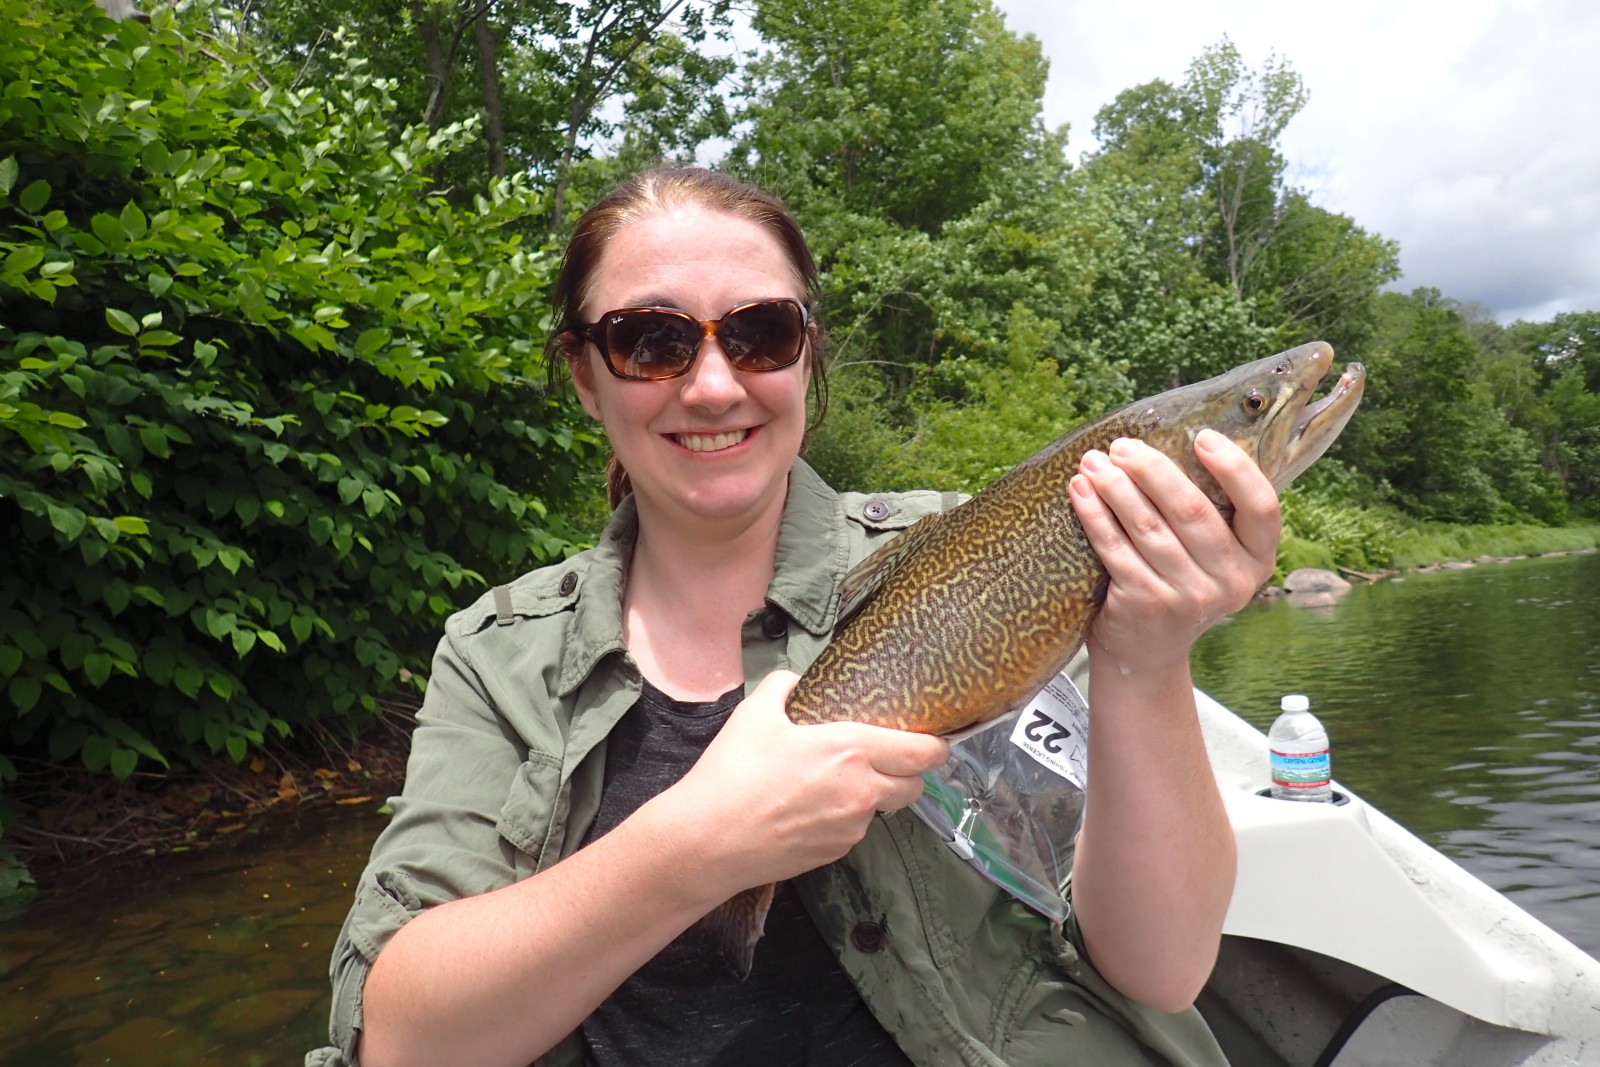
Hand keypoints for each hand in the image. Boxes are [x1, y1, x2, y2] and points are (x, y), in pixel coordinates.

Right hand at [661, 670, 948, 891]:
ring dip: (876, 794)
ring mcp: (851, 828)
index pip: (922, 752)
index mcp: (850, 750)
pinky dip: (847, 817)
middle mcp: (862, 792)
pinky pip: (856, 829)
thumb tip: (796, 681)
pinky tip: (813, 808)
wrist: (708, 839)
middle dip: (909, 771)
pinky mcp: (835, 853)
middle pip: (916, 785)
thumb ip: (783, 687)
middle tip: (887, 757)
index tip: (934, 738)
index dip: (936, 744)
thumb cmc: (732, 772)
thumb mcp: (754, 713)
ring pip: (886, 808)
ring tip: (839, 781)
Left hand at [1069, 429, 1279, 672]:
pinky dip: (1094, 515)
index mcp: (1257, 560)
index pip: (1262, 507)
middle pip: (1193, 511)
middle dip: (1153, 471)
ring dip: (1116, 488)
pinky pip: (1115, 548)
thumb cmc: (1177, 584)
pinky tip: (1079, 492)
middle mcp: (1231, 582)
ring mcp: (1188, 597)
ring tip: (1093, 462)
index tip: (1203, 436)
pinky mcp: (1146, 604)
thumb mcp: (1210, 557)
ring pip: (1148, 527)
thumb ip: (1208, 511)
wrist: (1145, 654)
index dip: (1235, 469)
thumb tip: (1172, 438)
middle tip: (1122, 446)